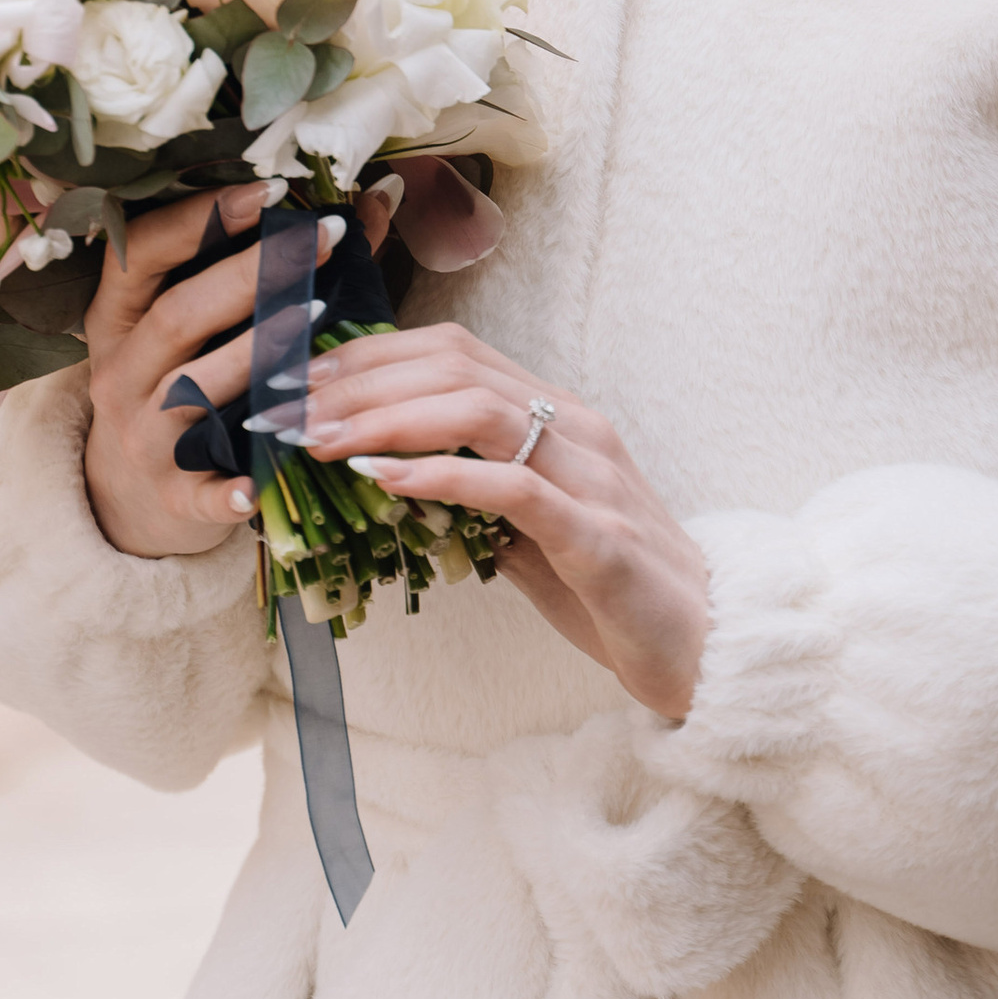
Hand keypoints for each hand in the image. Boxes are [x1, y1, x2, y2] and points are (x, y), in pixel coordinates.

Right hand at [82, 185, 365, 560]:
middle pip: (177, 316)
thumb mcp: (202, 327)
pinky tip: (257, 484)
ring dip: (254, 354)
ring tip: (315, 316)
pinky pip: (196, 493)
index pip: (140, 253)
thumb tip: (373, 198)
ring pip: (193, 391)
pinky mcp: (169, 495)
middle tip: (320, 243)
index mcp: (118, 319)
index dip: (199, 219)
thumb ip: (276, 264)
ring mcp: (140, 436)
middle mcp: (120, 372)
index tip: (270, 191)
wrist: (131, 492)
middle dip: (249, 275)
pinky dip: (224, 492)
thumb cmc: (183, 384)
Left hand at [301, 323, 710, 720]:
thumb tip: (386, 483)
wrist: (708, 645)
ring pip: (478, 408)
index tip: (302, 382)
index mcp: (557, 418)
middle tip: (289, 408)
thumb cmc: (612, 591)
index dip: (371, 356)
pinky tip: (385, 480)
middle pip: (454, 366)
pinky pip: (512, 488)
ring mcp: (590, 476)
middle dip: (361, 380)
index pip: (453, 353)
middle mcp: (576, 429)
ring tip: (322, 440)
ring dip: (387, 418)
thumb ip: (470, 500)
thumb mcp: (527, 534)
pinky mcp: (597, 534)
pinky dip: (441, 475)